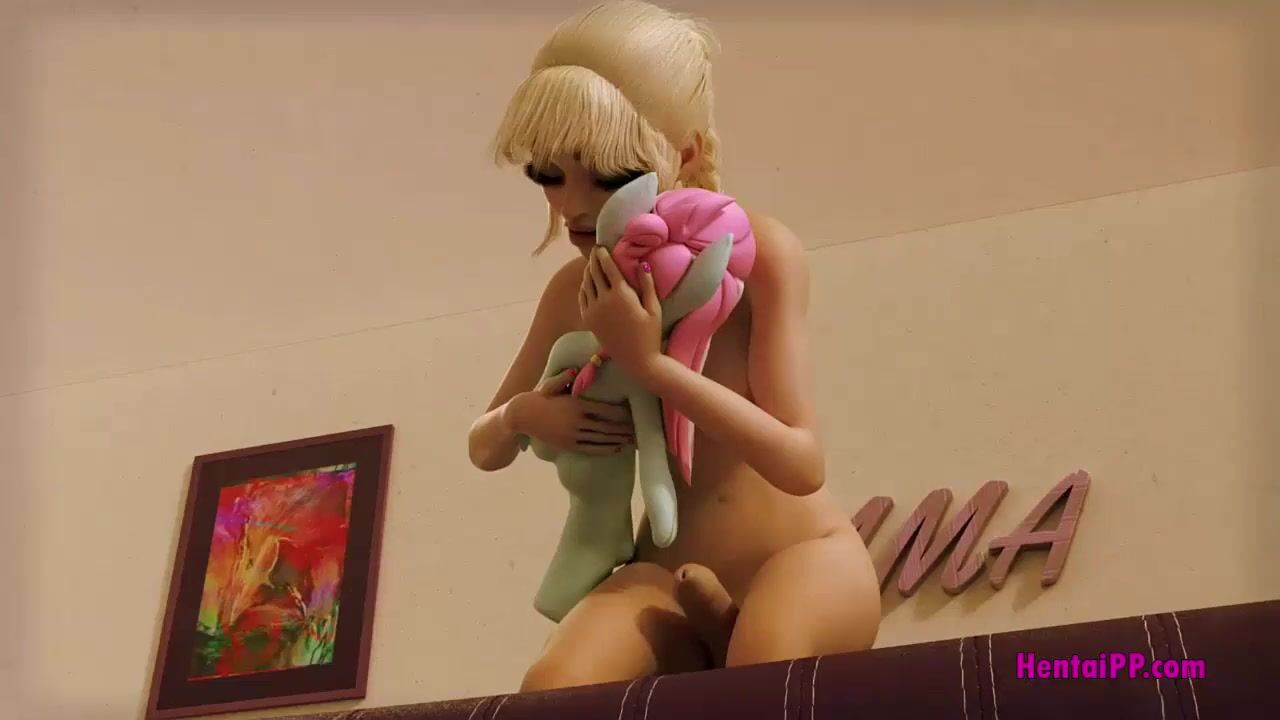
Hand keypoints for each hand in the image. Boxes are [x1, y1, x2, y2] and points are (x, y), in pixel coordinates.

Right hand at [504, 368, 634, 454]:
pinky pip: (591, 448)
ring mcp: (573, 435)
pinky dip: (606, 449)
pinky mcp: (569, 445)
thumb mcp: (550, 384)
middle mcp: (577, 421)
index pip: (605, 411)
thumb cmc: (538, 398)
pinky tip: (617, 449)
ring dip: (618, 440)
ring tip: (633, 441)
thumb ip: (563, 377)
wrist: (521, 417)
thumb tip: (575, 369)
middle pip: (607, 427)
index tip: (633, 415)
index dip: (621, 415)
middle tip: (639, 430)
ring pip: (601, 439)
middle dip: (624, 429)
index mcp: (576, 405)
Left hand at [579, 247, 662, 376]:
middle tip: (594, 251)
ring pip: (586, 284)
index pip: (608, 267)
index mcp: (621, 295)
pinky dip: (584, 287)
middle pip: (594, 273)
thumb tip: (642, 264)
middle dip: (594, 260)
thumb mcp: (654, 308)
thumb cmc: (650, 334)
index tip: (601, 246)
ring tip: (591, 264)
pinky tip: (587, 283)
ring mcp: (593, 311)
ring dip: (588, 272)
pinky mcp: (588, 320)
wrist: (637, 360)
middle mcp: (604, 300)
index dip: (603, 255)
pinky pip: (582, 298)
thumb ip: (647, 285)